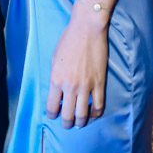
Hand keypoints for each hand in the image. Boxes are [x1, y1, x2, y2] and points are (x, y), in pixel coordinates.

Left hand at [45, 5, 108, 128]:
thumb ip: (56, 76)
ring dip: (80, 122)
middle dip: (66, 123)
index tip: (54, 115)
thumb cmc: (68, 39)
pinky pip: (99, 106)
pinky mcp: (99, 83)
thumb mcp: (55, 58)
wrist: (87, 28)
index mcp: (56, 79)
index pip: (52, 107)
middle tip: (67, 124)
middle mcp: (70, 86)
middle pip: (67, 115)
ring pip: (83, 115)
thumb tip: (58, 91)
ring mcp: (86, 86)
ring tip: (79, 122)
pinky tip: (92, 113)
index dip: (52, 114)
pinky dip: (95, 114)